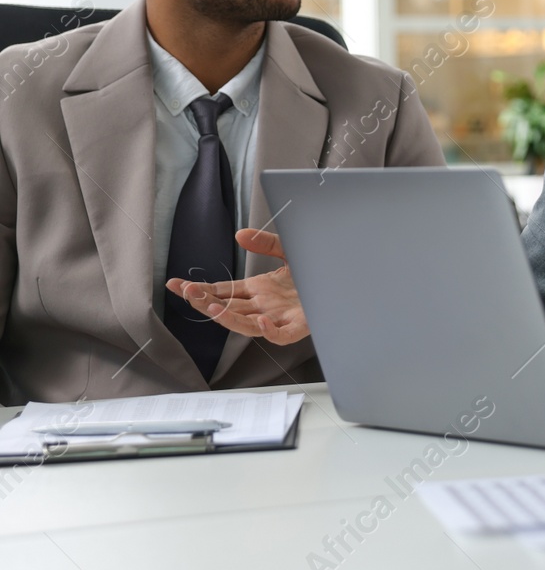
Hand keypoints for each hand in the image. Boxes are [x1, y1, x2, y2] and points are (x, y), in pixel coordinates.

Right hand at [163, 229, 308, 344]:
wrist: (343, 281)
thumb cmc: (315, 271)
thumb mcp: (289, 251)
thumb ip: (266, 243)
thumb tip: (240, 235)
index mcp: (258, 289)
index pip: (221, 291)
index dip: (199, 290)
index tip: (176, 285)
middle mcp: (263, 305)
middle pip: (227, 308)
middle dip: (205, 302)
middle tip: (187, 293)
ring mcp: (278, 317)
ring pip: (246, 324)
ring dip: (227, 317)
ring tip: (212, 307)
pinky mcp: (298, 326)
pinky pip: (279, 334)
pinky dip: (269, 331)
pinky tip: (261, 321)